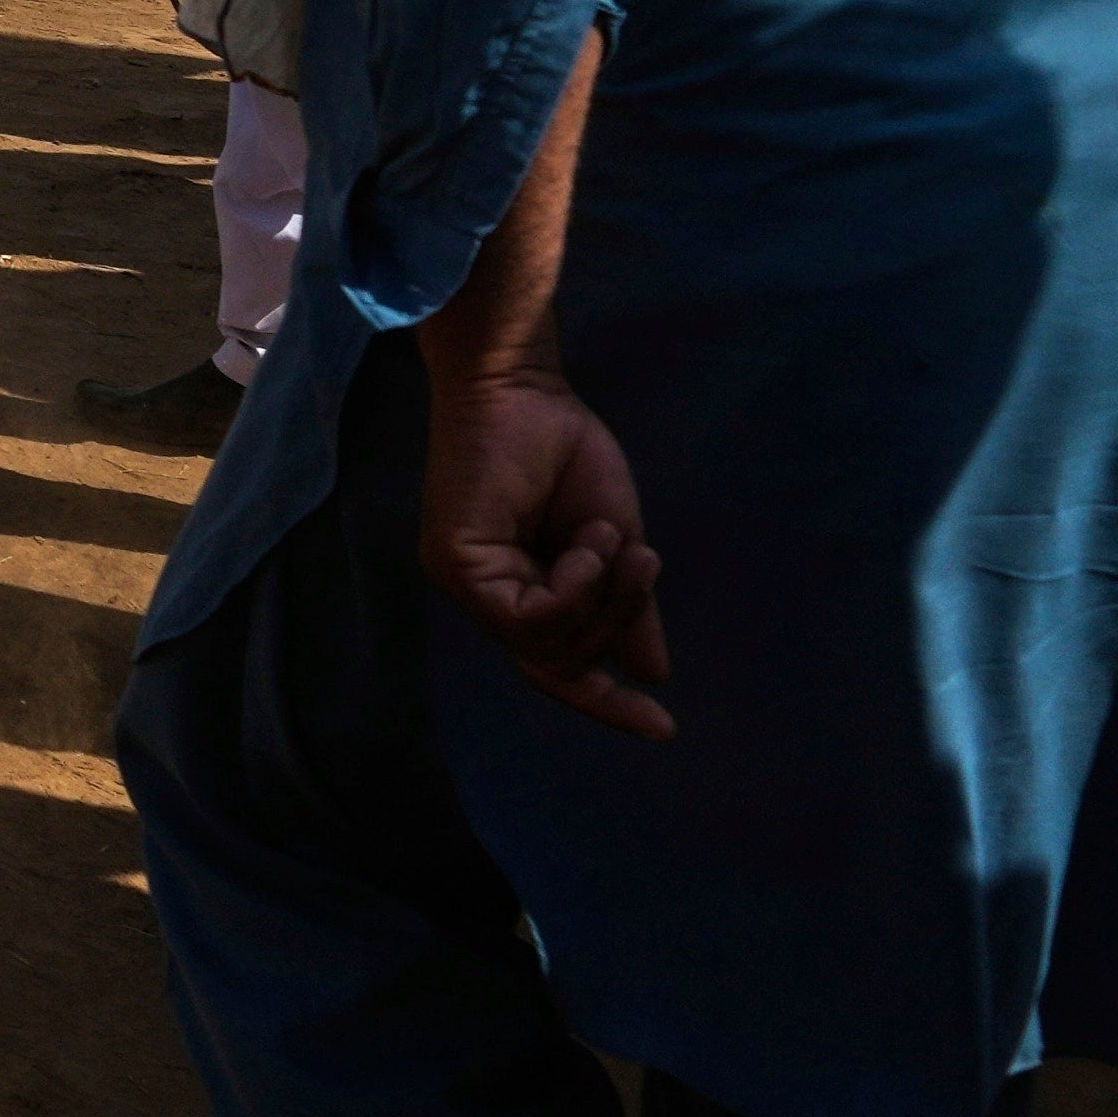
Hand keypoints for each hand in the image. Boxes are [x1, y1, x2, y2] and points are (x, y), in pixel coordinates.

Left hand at [414, 351, 673, 737]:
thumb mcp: (615, 543)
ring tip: (615, 543)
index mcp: (522, 589)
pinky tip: (587, 546)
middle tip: (646, 566)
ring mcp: (465, 584)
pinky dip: (572, 590)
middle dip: (616, 625)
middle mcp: (487, 595)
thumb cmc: (563, 449)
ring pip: (547, 647)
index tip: (664, 729)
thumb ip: (626, 608)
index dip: (608, 704)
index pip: (559, 668)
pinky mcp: (453, 565)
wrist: (526, 387)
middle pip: (560, 663)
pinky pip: (526, 619)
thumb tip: (652, 672)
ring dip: (600, 601)